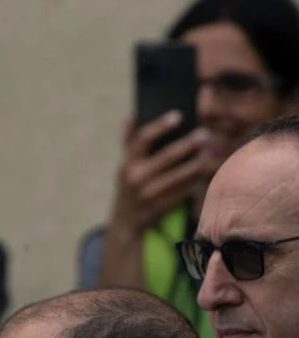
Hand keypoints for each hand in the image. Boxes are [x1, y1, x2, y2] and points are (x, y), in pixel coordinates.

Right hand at [109, 111, 216, 235]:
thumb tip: (129, 117)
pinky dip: (197, 180)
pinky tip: (207, 171)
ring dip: (199, 163)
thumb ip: (129, 142)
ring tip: (212, 152)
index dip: (160, 126)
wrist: (126, 222)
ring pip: (181, 175)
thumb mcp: (125, 165)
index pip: (143, 139)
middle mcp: (136, 177)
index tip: (178, 115)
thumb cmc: (129, 186)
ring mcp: (149, 193)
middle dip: (188, 143)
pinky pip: (185, 190)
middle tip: (205, 133)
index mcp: (127, 163)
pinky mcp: (162, 206)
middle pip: (167, 156)